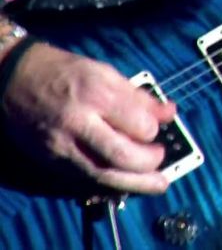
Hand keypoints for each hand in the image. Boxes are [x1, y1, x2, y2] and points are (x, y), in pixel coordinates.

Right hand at [1, 41, 176, 193]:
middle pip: (122, 156)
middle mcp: (79, 122)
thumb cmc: (63, 72)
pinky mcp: (51, 159)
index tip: (157, 129)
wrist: (12, 78)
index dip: (154, 131)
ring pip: (103, 175)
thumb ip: (139, 96)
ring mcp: (62, 145)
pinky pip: (85, 179)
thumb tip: (169, 112)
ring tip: (156, 185)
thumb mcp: (105, 72)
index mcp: (97, 94)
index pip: (139, 126)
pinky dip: (109, 184)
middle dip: (149, 164)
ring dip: (135, 185)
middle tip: (160, 159)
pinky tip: (125, 183)